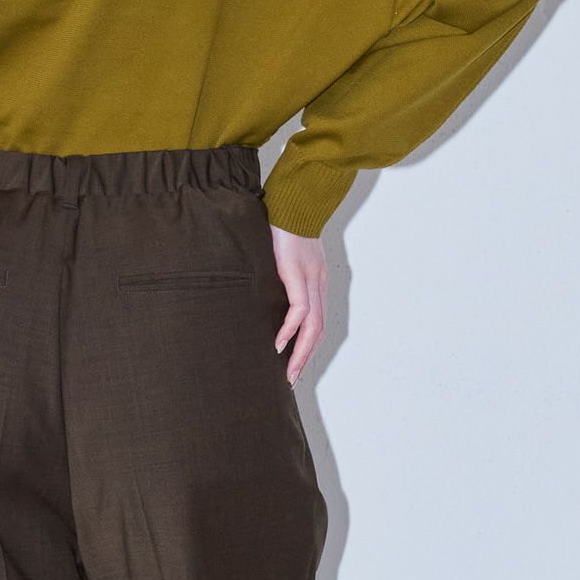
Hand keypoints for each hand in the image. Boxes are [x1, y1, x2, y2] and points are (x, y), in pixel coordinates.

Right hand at [269, 227, 327, 383]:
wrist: (292, 198)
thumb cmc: (283, 223)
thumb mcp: (282, 257)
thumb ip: (279, 276)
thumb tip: (262, 293)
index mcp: (316, 281)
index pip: (316, 323)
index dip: (307, 347)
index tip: (294, 366)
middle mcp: (317, 284)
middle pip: (317, 331)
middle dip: (304, 359)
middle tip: (291, 381)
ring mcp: (310, 280)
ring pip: (312, 327)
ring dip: (300, 353)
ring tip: (288, 373)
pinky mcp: (298, 275)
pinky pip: (299, 311)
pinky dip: (290, 331)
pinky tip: (279, 345)